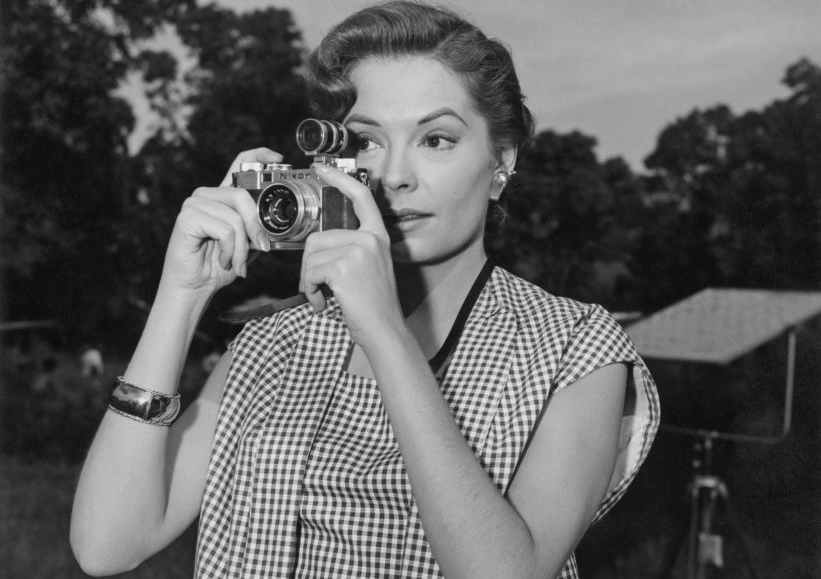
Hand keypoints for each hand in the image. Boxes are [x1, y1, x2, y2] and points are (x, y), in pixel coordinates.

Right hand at [159, 148, 280, 297]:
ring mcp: (193, 204)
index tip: (278, 158)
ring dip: (241, 247)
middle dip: (256, 227)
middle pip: (242, 195)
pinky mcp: (186, 218)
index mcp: (222, 196)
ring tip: (236, 262)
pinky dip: (230, 250)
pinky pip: (224, 229)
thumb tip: (275, 226)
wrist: (194, 288)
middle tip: (260, 249)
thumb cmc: (218, 266)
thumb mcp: (246, 245)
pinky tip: (222, 260)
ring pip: (235, 217)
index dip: (259, 156)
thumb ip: (257, 229)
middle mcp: (206, 195)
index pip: (239, 163)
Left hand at [299, 163, 404, 344]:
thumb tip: (319, 242)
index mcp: (378, 236)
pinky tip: (324, 304)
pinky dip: (310, 291)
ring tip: (325, 297)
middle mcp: (370, 238)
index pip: (360, 197)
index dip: (340, 178)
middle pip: (318, 238)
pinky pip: (310, 272)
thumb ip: (351, 249)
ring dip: (309, 282)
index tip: (322, 167)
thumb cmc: (373, 306)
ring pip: (310, 257)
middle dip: (310, 266)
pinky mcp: (344, 267)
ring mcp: (358, 251)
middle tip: (320, 288)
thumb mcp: (369, 268)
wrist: (385, 331)